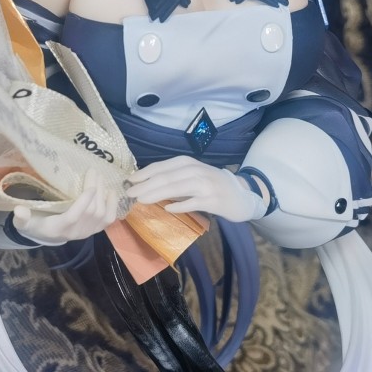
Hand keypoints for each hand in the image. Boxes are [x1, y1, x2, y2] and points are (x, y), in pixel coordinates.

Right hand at [12, 171, 119, 245]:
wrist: (47, 236)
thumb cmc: (35, 224)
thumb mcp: (24, 222)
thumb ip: (21, 217)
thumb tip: (18, 209)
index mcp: (58, 228)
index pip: (73, 217)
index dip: (83, 203)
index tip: (89, 186)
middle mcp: (75, 232)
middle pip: (90, 212)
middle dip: (95, 190)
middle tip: (94, 171)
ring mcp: (87, 232)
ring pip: (101, 214)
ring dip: (103, 194)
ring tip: (100, 177)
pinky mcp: (94, 230)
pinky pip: (108, 220)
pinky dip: (112, 206)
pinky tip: (111, 192)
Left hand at [126, 156, 266, 222]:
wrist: (242, 194)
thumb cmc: (212, 185)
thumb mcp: (193, 175)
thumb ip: (174, 178)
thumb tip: (146, 185)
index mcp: (189, 163)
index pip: (162, 166)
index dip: (145, 173)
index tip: (130, 180)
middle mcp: (196, 171)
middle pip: (167, 177)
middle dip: (146, 185)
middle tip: (129, 193)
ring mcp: (206, 185)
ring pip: (177, 187)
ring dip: (157, 193)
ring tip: (141, 200)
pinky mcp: (213, 200)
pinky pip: (193, 202)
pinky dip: (180, 205)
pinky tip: (167, 209)